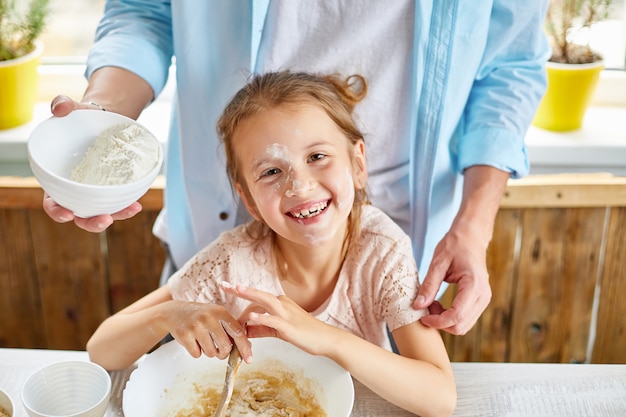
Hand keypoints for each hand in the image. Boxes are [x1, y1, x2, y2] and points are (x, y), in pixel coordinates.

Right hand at [42, 95, 142, 231]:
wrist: (104, 121)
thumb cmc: (81, 119)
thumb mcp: (73, 110)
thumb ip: (64, 106)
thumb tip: (61, 107)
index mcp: (58, 179)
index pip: (52, 202)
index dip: (57, 211)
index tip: (66, 213)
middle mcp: (76, 190)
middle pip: (79, 214)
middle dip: (90, 222)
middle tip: (104, 220)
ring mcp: (96, 192)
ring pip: (102, 211)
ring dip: (115, 215)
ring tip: (131, 210)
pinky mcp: (113, 189)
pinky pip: (119, 201)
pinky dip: (128, 205)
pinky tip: (138, 204)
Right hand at [164, 300, 251, 362]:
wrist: (174, 312)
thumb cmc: (200, 316)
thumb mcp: (217, 316)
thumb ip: (231, 329)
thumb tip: (247, 347)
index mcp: (221, 312)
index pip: (237, 332)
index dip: (244, 347)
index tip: (249, 359)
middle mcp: (209, 317)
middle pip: (225, 347)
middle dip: (223, 353)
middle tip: (219, 351)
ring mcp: (196, 326)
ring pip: (211, 353)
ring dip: (208, 352)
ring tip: (203, 341)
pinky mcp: (185, 335)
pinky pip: (197, 354)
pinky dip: (196, 352)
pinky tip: (193, 341)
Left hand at [220, 282, 334, 355]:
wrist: (325, 339)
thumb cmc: (305, 334)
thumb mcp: (280, 330)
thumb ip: (263, 329)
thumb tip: (246, 330)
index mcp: (280, 304)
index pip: (256, 299)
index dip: (241, 299)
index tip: (227, 290)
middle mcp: (282, 304)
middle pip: (258, 294)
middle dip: (240, 289)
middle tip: (223, 284)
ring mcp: (286, 313)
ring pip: (265, 301)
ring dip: (250, 295)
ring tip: (236, 289)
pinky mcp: (289, 326)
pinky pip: (273, 320)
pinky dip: (262, 318)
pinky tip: (251, 318)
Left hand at [413, 228, 491, 335]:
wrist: (471, 237)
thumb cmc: (455, 246)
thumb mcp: (438, 262)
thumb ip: (429, 285)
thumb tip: (418, 306)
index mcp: (474, 285)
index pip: (457, 315)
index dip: (438, 321)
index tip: (423, 317)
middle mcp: (483, 296)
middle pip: (461, 325)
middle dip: (440, 322)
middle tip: (426, 306)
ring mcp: (484, 299)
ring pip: (464, 325)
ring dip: (445, 320)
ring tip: (433, 303)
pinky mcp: (480, 301)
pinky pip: (465, 318)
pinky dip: (451, 317)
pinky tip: (440, 304)